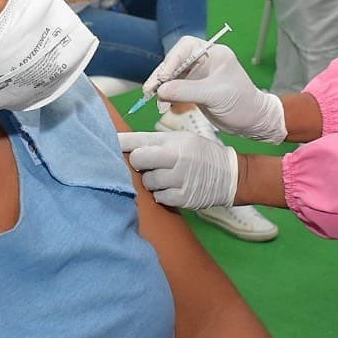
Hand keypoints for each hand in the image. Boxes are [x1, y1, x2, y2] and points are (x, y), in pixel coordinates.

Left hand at [118, 131, 237, 208]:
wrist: (230, 175)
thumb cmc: (200, 155)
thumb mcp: (182, 140)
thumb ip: (155, 142)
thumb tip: (123, 144)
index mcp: (173, 141)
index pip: (138, 139)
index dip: (119, 142)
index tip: (107, 142)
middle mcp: (176, 157)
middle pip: (137, 159)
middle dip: (138, 163)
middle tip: (146, 164)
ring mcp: (179, 179)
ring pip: (147, 182)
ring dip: (151, 182)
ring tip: (165, 177)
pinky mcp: (183, 197)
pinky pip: (159, 198)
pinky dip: (162, 195)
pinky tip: (172, 188)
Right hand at [147, 36, 286, 142]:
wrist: (252, 122)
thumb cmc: (242, 104)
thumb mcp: (215, 95)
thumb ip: (187, 91)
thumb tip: (161, 90)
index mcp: (214, 54)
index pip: (186, 47)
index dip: (172, 60)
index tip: (162, 76)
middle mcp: (204, 61)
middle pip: (175, 62)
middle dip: (162, 76)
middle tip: (150, 90)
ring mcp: (198, 76)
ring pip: (172, 77)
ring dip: (162, 88)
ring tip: (157, 103)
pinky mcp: (193, 90)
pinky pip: (174, 89)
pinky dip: (167, 97)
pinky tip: (163, 106)